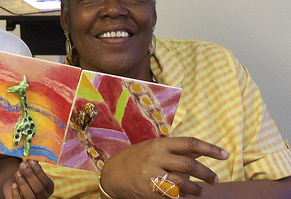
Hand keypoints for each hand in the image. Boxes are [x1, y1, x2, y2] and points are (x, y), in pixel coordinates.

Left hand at [4, 160, 53, 198]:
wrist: (16, 187)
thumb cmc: (26, 177)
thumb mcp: (31, 171)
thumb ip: (33, 165)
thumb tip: (33, 155)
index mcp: (48, 188)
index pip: (46, 182)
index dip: (39, 172)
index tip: (31, 162)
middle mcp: (43, 197)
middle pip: (38, 189)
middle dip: (30, 176)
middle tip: (22, 165)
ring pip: (30, 196)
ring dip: (23, 183)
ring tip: (17, 173)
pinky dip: (16, 193)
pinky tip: (13, 184)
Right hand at [99, 137, 228, 198]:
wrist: (112, 175)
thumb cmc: (136, 159)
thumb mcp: (154, 148)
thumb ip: (176, 150)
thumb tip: (200, 150)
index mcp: (159, 144)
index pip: (189, 143)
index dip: (210, 148)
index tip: (225, 155)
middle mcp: (156, 157)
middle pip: (188, 164)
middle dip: (206, 173)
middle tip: (215, 180)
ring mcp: (152, 175)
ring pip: (183, 183)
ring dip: (196, 189)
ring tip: (200, 192)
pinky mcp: (149, 192)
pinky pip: (172, 197)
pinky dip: (182, 198)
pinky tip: (185, 198)